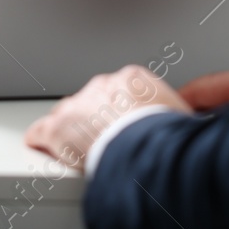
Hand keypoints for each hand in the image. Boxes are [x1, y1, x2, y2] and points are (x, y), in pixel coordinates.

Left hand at [24, 65, 191, 168]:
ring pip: (67, 115)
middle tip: (105, 142)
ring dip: (71, 130)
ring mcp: (77, 106)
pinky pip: (41, 132)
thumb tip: (188, 125)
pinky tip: (42, 147)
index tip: (124, 126)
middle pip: (92, 101)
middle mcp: (102, 87)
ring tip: (77, 149)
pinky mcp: (58, 128)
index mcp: (133, 79)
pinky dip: (41, 141)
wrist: (143, 147)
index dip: (121, 112)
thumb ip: (175, 114)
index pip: (120, 92)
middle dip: (96, 120)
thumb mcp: (180, 116)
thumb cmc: (165, 135)